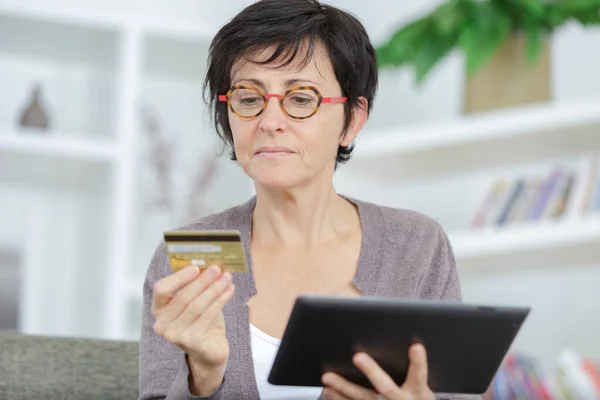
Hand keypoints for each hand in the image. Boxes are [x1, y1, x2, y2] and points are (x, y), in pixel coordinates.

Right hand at [151, 264, 234, 391]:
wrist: (209, 351)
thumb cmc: (201, 322)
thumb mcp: (195, 301)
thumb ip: (196, 285)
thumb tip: (209, 264)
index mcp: (159, 309)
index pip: (161, 289)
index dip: (178, 277)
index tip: (196, 267)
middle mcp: (162, 323)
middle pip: (182, 297)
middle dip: (202, 281)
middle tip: (217, 268)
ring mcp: (175, 335)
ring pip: (196, 306)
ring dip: (214, 289)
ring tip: (227, 278)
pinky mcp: (191, 342)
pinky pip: (207, 316)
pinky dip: (220, 301)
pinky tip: (229, 291)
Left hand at [321, 343, 434, 399]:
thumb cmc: (415, 398)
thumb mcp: (421, 388)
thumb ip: (413, 369)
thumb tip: (407, 342)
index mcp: (418, 392)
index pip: (419, 375)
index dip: (418, 362)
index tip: (416, 346)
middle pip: (386, 387)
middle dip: (371, 371)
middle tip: (357, 357)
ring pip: (363, 398)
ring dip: (344, 387)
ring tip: (328, 377)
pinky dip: (339, 399)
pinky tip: (327, 391)